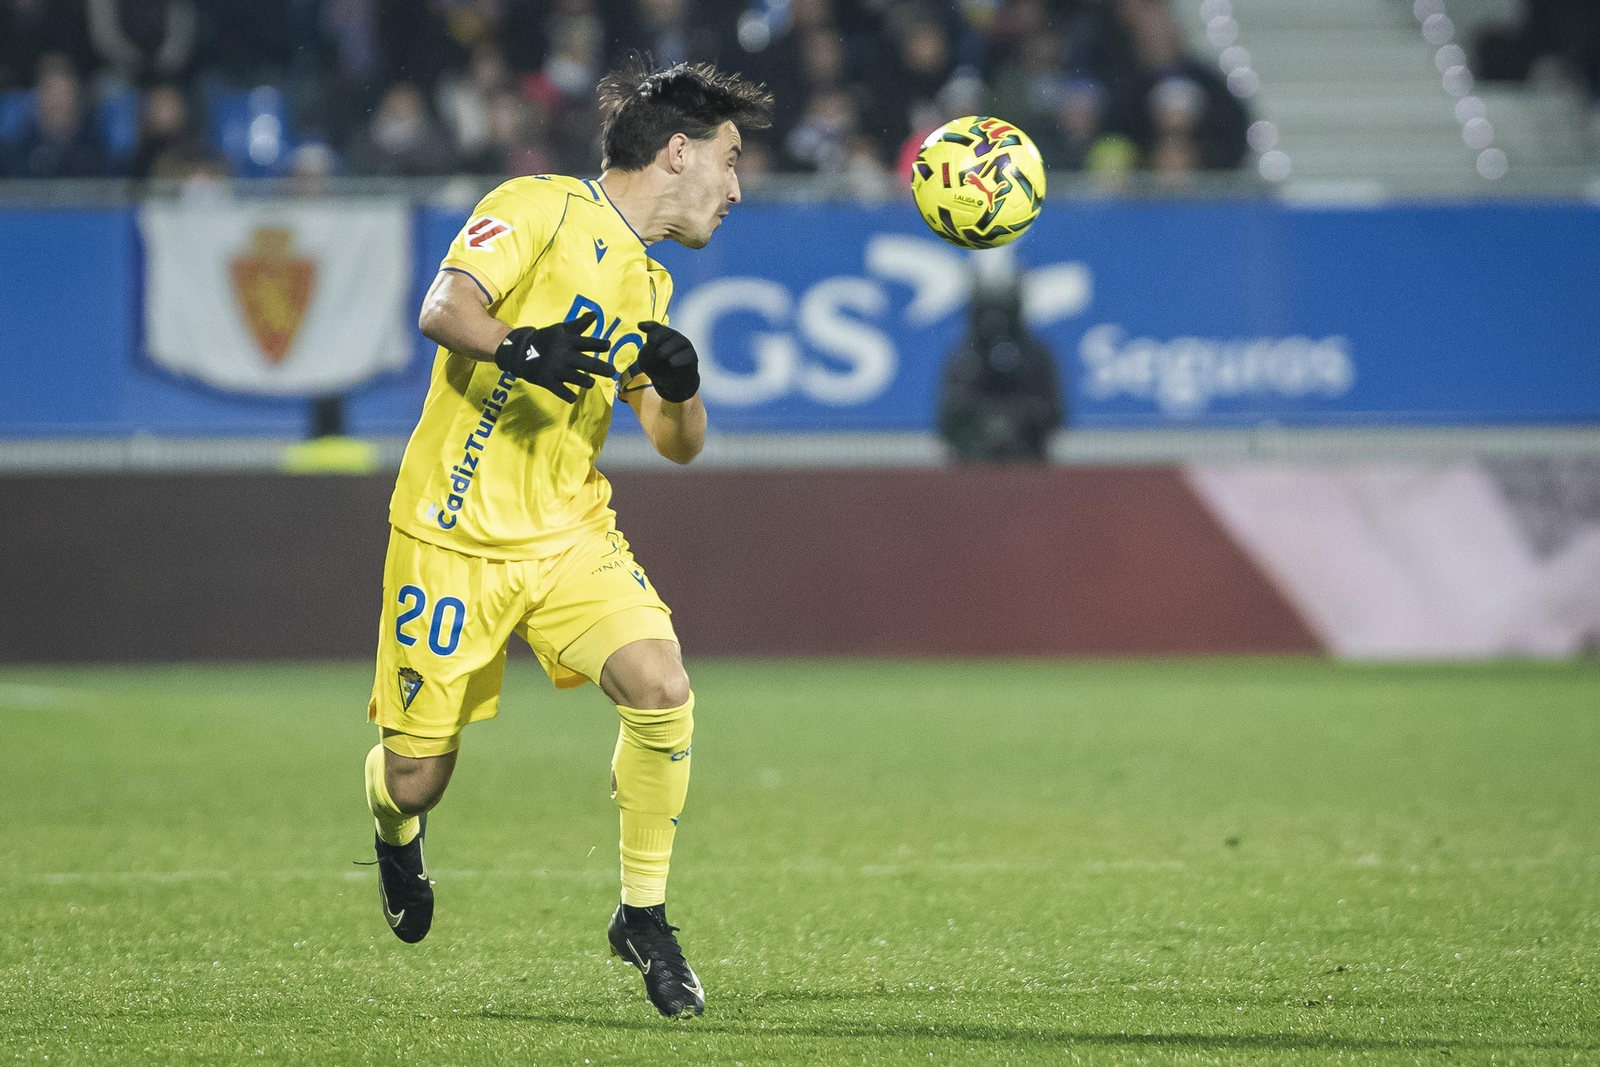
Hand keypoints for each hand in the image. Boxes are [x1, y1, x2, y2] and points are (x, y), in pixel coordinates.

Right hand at [494, 311, 613, 402]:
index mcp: (567, 341)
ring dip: (586, 381)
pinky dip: (568, 396)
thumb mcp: (561, 329)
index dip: (599, 344)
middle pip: (587, 363)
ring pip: (576, 378)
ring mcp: (555, 368)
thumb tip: (596, 314)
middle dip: (602, 368)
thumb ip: (579, 324)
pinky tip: (573, 397)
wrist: (520, 350)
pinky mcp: (546, 380)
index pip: (587, 342)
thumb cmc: (546, 339)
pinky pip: (559, 391)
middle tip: (612, 372)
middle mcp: (563, 355)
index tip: (608, 346)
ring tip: (590, 382)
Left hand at [635, 321, 699, 402]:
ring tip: (660, 354)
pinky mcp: (691, 357)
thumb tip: (648, 336)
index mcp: (662, 335)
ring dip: (668, 348)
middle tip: (651, 342)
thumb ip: (647, 348)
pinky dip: (679, 359)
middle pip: (667, 332)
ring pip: (678, 342)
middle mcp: (674, 337)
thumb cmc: (657, 368)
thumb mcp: (646, 359)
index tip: (640, 326)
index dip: (649, 326)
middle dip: (658, 336)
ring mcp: (684, 346)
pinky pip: (687, 356)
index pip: (656, 327)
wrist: (670, 384)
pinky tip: (671, 363)